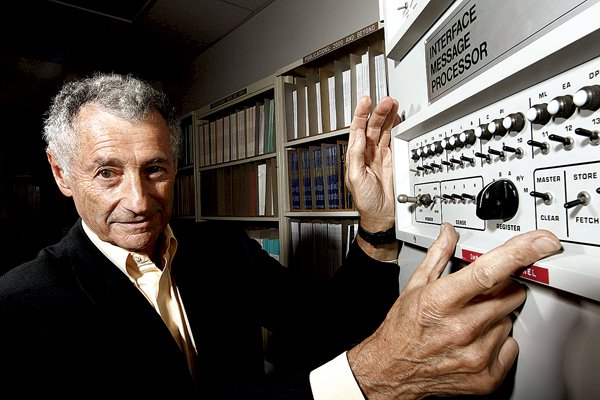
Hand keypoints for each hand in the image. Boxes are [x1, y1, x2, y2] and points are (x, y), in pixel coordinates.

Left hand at [345, 96, 400, 233]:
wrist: (382, 215)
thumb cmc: (365, 201)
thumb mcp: (355, 178)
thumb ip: (355, 155)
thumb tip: (358, 135)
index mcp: (355, 156)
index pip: (357, 129)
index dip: (361, 114)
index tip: (365, 101)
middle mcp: (367, 153)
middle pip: (372, 126)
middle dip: (378, 112)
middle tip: (385, 101)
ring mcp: (381, 155)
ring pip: (383, 130)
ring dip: (387, 116)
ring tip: (392, 104)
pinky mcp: (393, 159)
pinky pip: (394, 139)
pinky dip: (396, 128)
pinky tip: (397, 118)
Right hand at [347, 223, 561, 398]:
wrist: (392, 371)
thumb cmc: (402, 329)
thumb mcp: (415, 287)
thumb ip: (438, 256)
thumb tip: (449, 233)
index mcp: (442, 300)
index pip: (489, 271)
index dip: (520, 253)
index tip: (540, 242)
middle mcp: (461, 327)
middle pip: (510, 293)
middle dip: (501, 288)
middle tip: (478, 295)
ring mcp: (476, 353)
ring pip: (510, 319)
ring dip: (496, 316)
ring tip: (469, 322)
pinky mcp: (486, 376)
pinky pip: (510, 346)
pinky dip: (498, 342)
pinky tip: (475, 341)